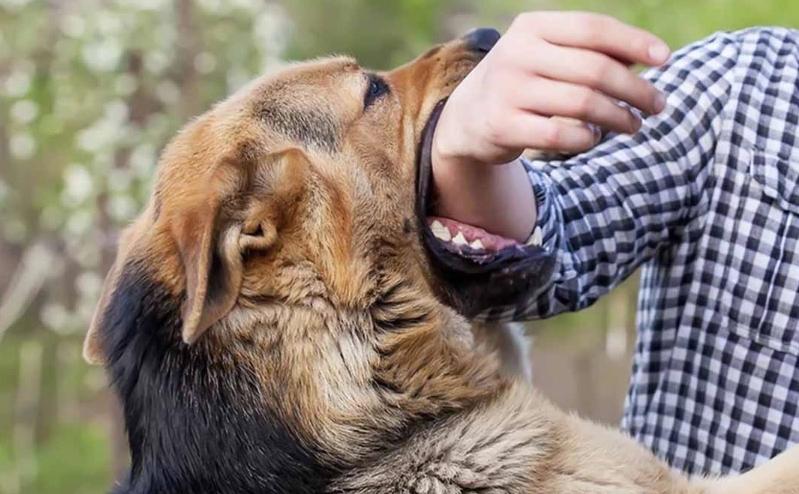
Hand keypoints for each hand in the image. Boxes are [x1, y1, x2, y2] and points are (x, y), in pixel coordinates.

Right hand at [431, 12, 670, 241]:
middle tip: (657, 105)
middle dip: (635, 89)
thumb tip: (651, 57)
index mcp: (532, 27)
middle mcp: (516, 54)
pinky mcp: (503, 126)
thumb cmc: (524, 80)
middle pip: (595, 70)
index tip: (665, 59)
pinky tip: (594, 137)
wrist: (467, 117)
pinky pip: (562, 135)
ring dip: (619, 117)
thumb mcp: (548, 55)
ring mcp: (508, 91)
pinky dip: (587, 138)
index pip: (593, 29)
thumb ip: (591, 51)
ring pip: (583, 104)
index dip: (634, 43)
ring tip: (634, 125)